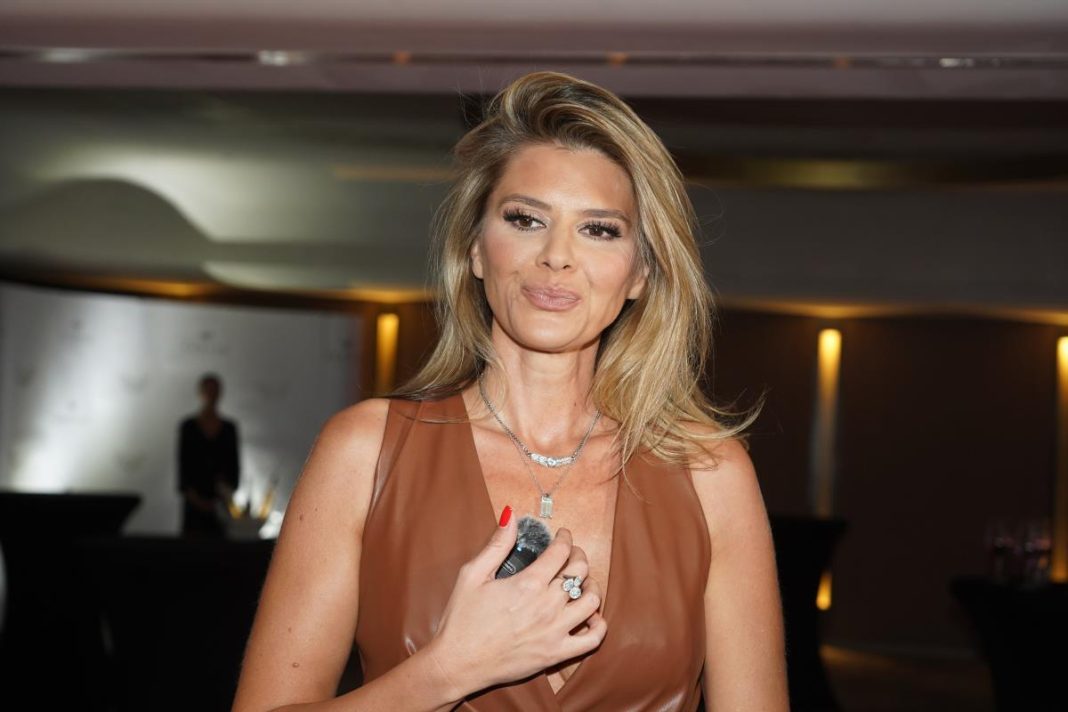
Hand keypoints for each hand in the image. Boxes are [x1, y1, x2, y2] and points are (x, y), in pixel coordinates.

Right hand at [424, 513, 607, 697]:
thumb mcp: (472, 575)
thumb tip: (510, 515)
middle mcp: (546, 606)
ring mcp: (554, 631)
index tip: (563, 535)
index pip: (561, 552)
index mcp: (528, 584)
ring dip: (591, 586)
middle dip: (579, 556)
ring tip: (582, 583)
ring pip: (592, 601)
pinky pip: (592, 639)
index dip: (565, 538)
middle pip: (580, 572)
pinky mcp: (556, 654)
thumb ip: (496, 544)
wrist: (457, 663)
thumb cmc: (462, 620)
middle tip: (572, 555)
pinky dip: (598, 624)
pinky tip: (589, 616)